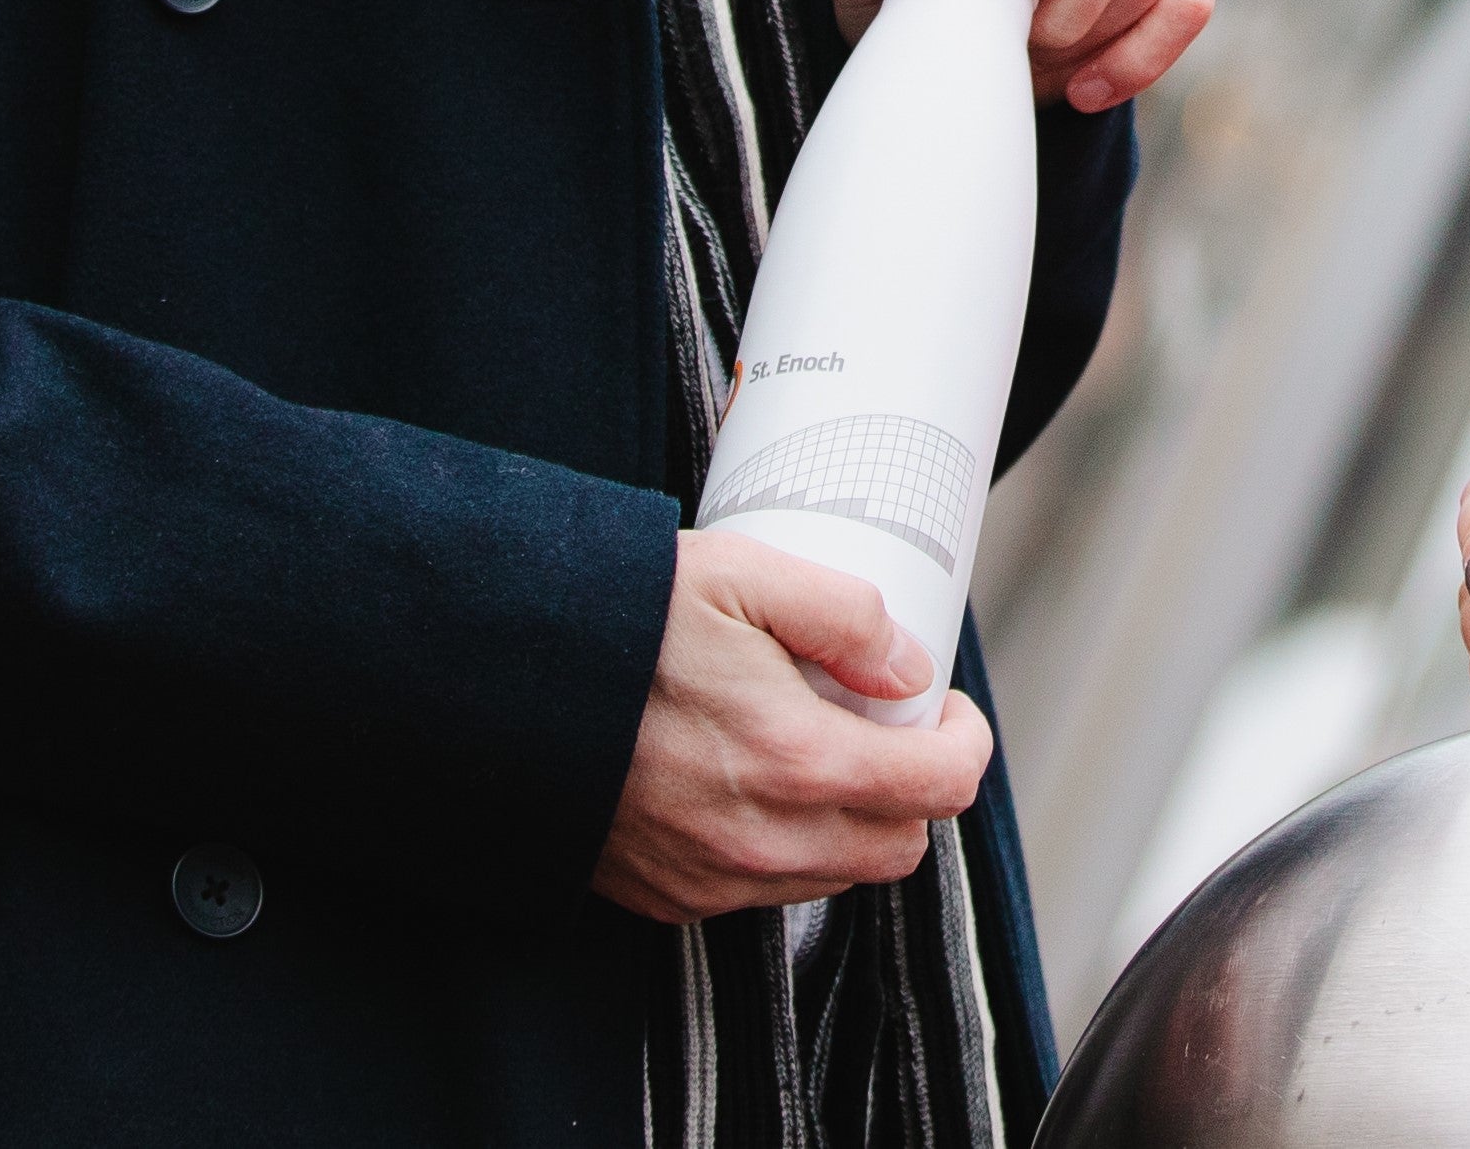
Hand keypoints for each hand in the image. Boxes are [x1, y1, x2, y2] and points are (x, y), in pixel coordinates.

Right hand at [592, 530, 996, 920]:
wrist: (505, 686)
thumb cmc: (623, 621)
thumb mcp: (744, 572)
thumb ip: (845, 615)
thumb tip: (910, 669)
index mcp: (797, 761)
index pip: (939, 789)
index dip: (964, 742)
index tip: (944, 707)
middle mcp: (763, 841)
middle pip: (898, 846)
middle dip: (913, 787)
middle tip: (886, 722)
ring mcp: (714, 880)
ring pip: (834, 874)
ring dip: (850, 819)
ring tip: (814, 742)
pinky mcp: (671, 897)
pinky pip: (764, 889)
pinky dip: (785, 844)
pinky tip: (752, 779)